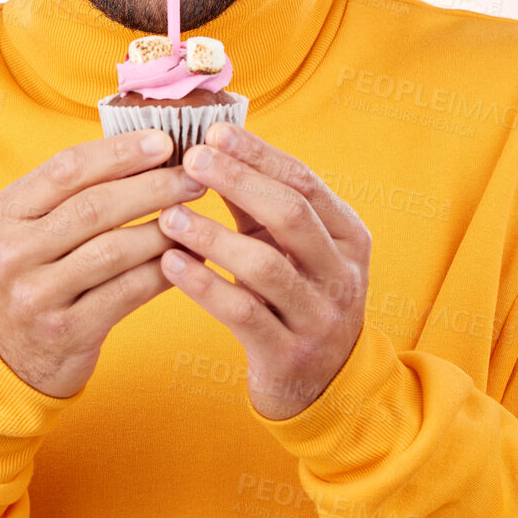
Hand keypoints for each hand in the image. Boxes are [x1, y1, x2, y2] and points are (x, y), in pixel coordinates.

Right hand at [0, 130, 206, 397]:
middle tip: (193, 178)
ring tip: (195, 217)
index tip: (165, 141)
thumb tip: (147, 148)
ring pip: (114, 250)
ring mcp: (37, 295)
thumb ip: (71, 192)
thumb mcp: (30, 228)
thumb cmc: (35, 275)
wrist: (9, 355)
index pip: (67, 169)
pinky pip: (127, 292)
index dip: (120, 152)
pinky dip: (163, 271)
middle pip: (94, 207)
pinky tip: (188, 259)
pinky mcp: (66, 331)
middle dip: (152, 187)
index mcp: (5, 213)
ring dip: (163, 230)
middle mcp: (13, 252)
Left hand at [157, 124, 371, 419]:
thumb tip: (208, 145)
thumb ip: (256, 204)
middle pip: (291, 214)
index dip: (258, 154)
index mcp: (347, 237)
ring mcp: (318, 316)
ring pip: (265, 266)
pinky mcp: (288, 354)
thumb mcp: (288, 248)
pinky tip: (170, 263)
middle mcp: (341, 274)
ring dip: (213, 236)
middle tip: (190, 160)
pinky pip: (243, 313)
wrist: (321, 385)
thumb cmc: (293, 298)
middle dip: (238, 181)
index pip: (304, 182)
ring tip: (170, 216)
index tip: (213, 132)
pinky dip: (204, 285)